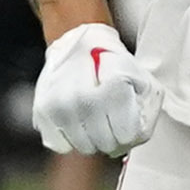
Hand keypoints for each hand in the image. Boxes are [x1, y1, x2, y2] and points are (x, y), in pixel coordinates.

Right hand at [34, 22, 163, 155]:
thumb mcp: (141, 78)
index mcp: (113, 87)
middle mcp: (84, 98)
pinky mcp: (43, 112)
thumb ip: (147, 108)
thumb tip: (136, 137)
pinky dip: (70, 138)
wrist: (78, 42)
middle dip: (113, 138)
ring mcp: (61, 107)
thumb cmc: (113, 63)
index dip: (130, 134)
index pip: (126, 136)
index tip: (127, 124)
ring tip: (94, 118)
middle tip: (111, 122)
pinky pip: (61, 145)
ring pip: (83, 147)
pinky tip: (76, 120)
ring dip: (92, 139)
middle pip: (105, 144)